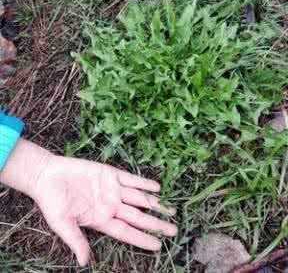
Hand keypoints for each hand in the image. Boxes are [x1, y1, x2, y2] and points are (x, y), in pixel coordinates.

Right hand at [31, 155, 176, 265]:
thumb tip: (84, 262)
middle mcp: (111, 206)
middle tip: (174, 230)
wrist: (48, 175)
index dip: (142, 239)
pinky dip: (144, 183)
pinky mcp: (110, 174)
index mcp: (101, 220)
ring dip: (155, 203)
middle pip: (138, 216)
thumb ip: (75, 240)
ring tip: (171, 209)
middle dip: (156, 223)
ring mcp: (112, 190)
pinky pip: (131, 179)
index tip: (158, 245)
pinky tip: (156, 188)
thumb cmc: (52, 201)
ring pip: (139, 198)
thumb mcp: (61, 223)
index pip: (127, 232)